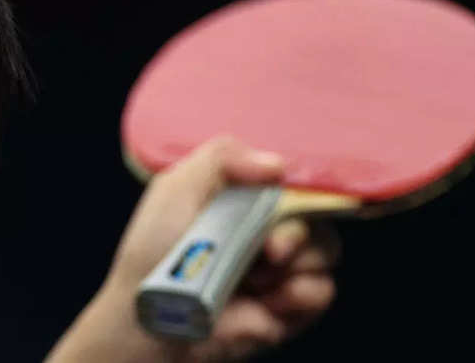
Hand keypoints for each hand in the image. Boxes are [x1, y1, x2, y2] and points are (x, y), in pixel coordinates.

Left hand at [45, 136, 339, 362]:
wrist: (150, 317)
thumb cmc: (154, 248)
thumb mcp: (177, 187)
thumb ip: (222, 157)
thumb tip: (279, 165)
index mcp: (243, 197)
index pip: (290, 178)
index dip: (294, 185)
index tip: (280, 195)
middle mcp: (266, 227)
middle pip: (314, 212)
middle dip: (294, 230)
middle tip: (268, 249)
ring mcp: (280, 267)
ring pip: (324, 248)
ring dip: (295, 262)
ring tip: (254, 279)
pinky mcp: (288, 306)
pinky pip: (322, 289)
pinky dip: (300, 294)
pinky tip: (266, 302)